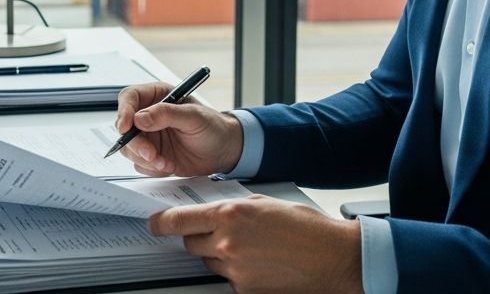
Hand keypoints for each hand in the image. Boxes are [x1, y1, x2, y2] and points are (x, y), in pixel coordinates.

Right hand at [114, 82, 243, 176]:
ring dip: (145, 159)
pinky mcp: (151, 155)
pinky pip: (139, 163)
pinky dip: (152, 168)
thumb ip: (167, 114)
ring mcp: (148, 136)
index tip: (125, 127)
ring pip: (129, 148)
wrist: (222, 151)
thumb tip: (140, 118)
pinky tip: (170, 165)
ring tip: (166, 162)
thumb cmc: (213, 127)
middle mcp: (148, 116)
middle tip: (152, 154)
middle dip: (136, 143)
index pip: (129, 98)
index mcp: (157, 96)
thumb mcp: (194, 116)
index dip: (123, 111)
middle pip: (124, 127)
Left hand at [149, 195, 362, 293]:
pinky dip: (238, 273)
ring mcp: (235, 270)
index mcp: (230, 215)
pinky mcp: (245, 291)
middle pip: (191, 243)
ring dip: (220, 256)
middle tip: (222, 234)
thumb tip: (211, 212)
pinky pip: (228, 280)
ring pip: (209, 262)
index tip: (154, 224)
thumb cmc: (306, 228)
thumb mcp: (264, 203)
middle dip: (200, 237)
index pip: (178, 221)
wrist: (334, 258)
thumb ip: (233, 207)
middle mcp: (228, 243)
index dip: (161, 223)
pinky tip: (260, 265)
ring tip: (251, 249)